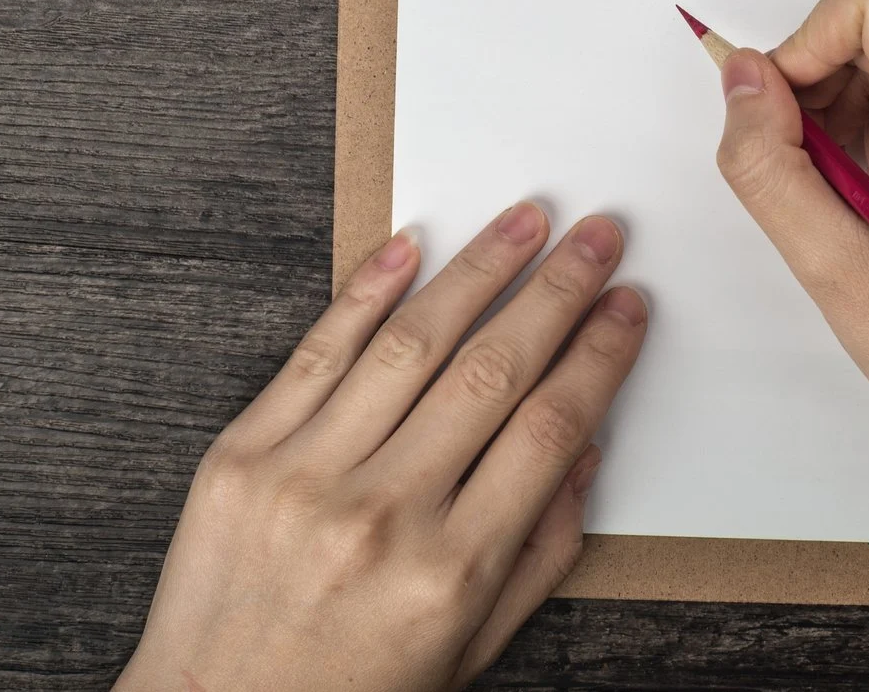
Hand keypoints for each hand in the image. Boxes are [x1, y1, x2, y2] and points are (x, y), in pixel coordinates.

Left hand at [116, 205, 646, 691]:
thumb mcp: (470, 650)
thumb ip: (538, 553)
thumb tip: (585, 449)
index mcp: (450, 573)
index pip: (550, 429)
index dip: (599, 356)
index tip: (627, 309)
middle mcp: (381, 516)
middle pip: (494, 370)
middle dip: (558, 291)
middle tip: (597, 237)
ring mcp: (304, 479)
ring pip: (412, 344)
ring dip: (479, 268)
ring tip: (524, 220)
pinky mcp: (241, 457)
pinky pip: (316, 354)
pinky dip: (366, 292)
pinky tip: (410, 246)